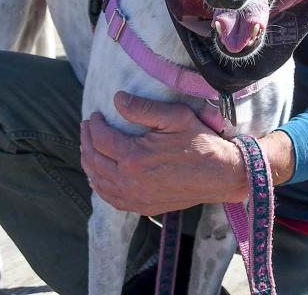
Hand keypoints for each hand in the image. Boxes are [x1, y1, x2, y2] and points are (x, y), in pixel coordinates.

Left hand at [80, 93, 247, 213]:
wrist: (221, 175)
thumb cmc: (200, 142)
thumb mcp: (175, 116)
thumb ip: (143, 108)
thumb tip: (117, 99)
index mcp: (135, 158)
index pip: (101, 139)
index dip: (94, 124)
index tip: (96, 114)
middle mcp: (130, 182)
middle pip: (94, 161)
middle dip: (86, 141)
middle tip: (87, 126)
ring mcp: (135, 198)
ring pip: (98, 182)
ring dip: (89, 162)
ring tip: (88, 146)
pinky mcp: (142, 207)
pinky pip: (110, 198)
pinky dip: (99, 184)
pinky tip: (99, 174)